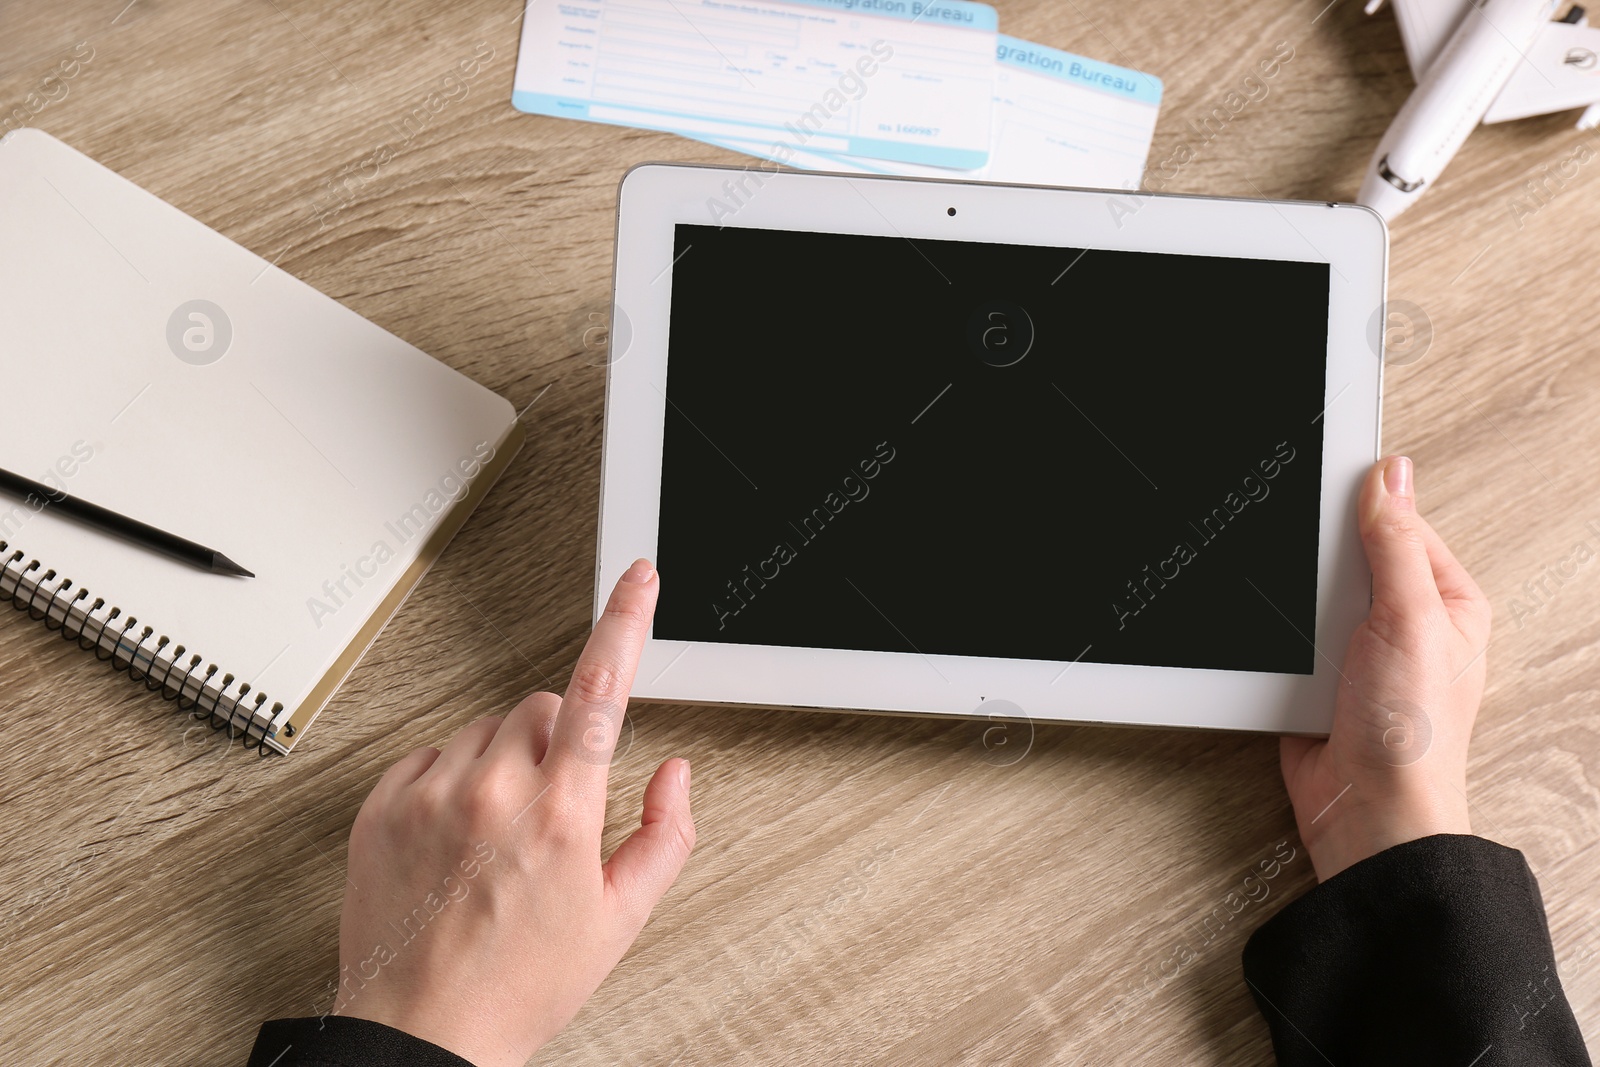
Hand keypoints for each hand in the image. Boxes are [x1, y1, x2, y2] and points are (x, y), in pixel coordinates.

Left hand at [332, 558, 694, 1065]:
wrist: (419, 1033)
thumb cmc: (518, 984)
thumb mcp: (619, 921)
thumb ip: (664, 835)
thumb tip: (674, 772)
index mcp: (560, 814)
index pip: (602, 690)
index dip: (625, 622)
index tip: (637, 578)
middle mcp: (491, 791)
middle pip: (544, 706)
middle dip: (562, 740)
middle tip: (557, 807)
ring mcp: (430, 795)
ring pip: (487, 728)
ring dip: (505, 760)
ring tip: (500, 837)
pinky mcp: (381, 806)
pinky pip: (430, 753)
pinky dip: (451, 778)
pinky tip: (458, 835)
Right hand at [1279, 457, 1490, 881]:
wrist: (1366, 810)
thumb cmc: (1411, 735)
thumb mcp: (1411, 618)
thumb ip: (1396, 544)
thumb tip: (1390, 476)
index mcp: (1446, 600)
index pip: (1400, 523)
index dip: (1362, 506)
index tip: (1323, 486)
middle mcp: (1406, 622)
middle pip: (1347, 556)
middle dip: (1320, 565)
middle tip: (1318, 585)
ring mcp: (1359, 650)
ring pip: (1311, 595)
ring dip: (1297, 608)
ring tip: (1308, 631)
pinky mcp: (1318, 676)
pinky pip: (1287, 636)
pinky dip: (1277, 640)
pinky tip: (1282, 649)